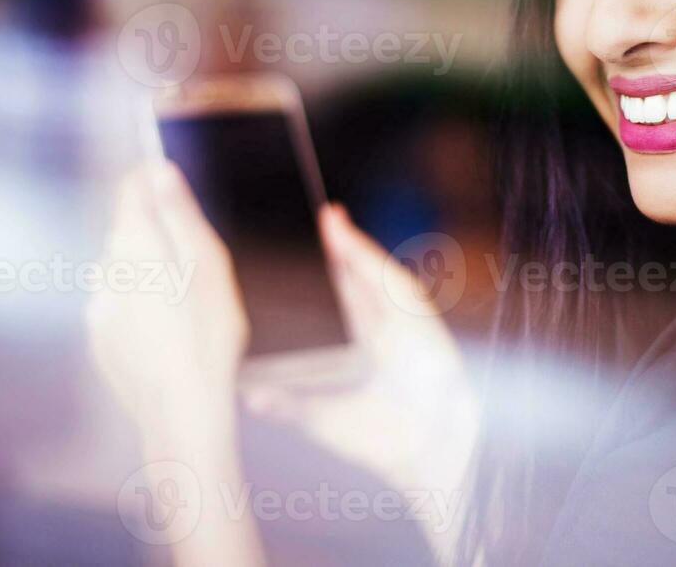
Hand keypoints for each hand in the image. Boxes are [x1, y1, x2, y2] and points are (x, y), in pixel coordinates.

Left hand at [87, 161, 247, 428]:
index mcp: (136, 244)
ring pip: (123, 270)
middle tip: (197, 263)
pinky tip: (168, 330)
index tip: (171, 183)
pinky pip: (118, 305)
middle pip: (128, 231)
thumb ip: (180, 215)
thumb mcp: (209, 266)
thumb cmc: (207, 335)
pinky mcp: (101, 338)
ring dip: (147, 272)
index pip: (131, 190)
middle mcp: (107, 270)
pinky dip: (139, 306)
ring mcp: (99, 307)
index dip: (152, 180)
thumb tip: (160, 171)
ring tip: (186, 303)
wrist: (182, 410)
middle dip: (157, 234)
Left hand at [244, 205, 478, 541]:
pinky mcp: (423, 326)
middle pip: (366, 281)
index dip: (342, 272)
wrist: (428, 459)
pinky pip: (396, 287)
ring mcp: (411, 327)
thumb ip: (289, 407)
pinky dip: (375, 266)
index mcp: (379, 352)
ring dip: (357, 249)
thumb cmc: (387, 443)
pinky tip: (355, 247)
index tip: (327, 243)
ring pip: (380, 277)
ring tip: (333, 221)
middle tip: (328, 217)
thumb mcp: (324, 421)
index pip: (355, 300)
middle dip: (347, 249)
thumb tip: (248, 398)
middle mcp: (396, 333)